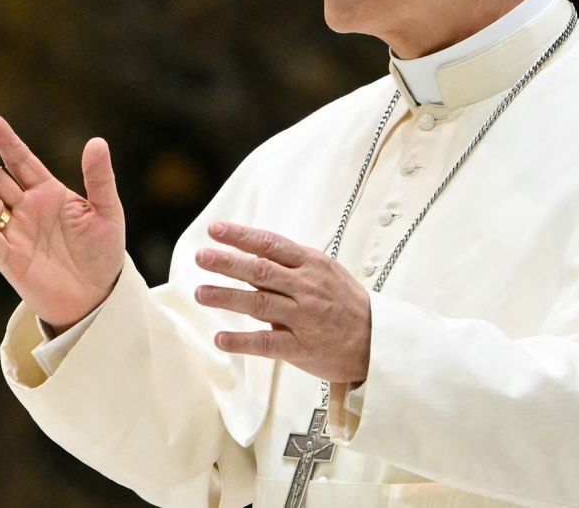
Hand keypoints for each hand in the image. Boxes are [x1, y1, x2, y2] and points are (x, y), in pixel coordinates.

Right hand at [0, 115, 125, 331]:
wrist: (98, 294)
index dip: (7, 142)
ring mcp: (16, 233)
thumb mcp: (106, 210)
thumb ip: (99, 178)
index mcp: (48, 192)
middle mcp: (27, 209)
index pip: (22, 162)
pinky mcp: (12, 260)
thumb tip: (97, 141)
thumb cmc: (102, 250)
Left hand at [193, 222, 370, 382]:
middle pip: (260, 270)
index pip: (270, 244)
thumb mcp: (325, 273)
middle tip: (200, 256)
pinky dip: (242, 341)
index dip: (241, 236)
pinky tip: (220, 338)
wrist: (378, 341)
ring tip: (200, 293)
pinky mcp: (303, 347)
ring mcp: (304, 318)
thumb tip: (249, 254)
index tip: (215, 230)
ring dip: (226, 297)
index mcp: (312, 264)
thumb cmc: (346, 303)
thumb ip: (290, 265)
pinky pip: (267, 343)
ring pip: (259, 303)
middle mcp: (307, 288)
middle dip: (227, 262)